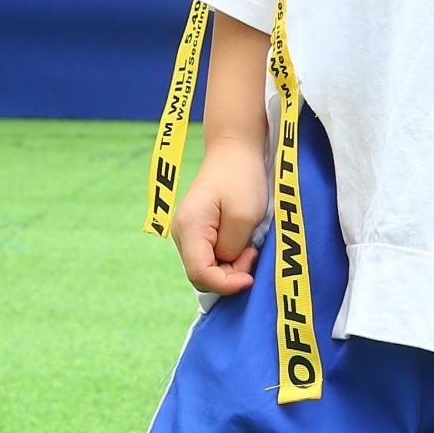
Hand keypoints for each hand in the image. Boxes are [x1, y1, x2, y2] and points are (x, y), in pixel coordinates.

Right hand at [171, 132, 268, 295]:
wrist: (234, 148)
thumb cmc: (241, 178)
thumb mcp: (244, 216)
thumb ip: (232, 248)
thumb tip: (226, 264)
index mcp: (189, 228)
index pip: (199, 274)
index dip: (225, 284)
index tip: (250, 277)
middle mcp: (181, 234)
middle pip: (200, 275)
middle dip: (228, 275)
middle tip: (251, 254)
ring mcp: (187, 233)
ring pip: (206, 267)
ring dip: (230, 266)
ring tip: (249, 246)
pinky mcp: (198, 231)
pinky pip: (210, 256)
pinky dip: (228, 257)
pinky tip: (242, 243)